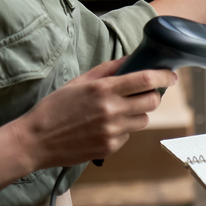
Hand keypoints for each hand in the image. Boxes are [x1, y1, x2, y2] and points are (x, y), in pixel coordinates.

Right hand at [12, 58, 177, 170]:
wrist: (35, 141)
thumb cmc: (55, 107)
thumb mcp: (79, 81)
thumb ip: (109, 69)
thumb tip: (132, 59)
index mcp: (103, 89)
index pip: (146, 80)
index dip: (164, 77)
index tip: (171, 76)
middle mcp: (111, 110)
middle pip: (152, 101)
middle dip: (153, 96)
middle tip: (143, 94)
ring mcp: (112, 131)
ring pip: (143, 119)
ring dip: (137, 113)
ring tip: (117, 111)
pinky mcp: (110, 147)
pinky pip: (128, 135)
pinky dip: (122, 129)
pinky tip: (103, 127)